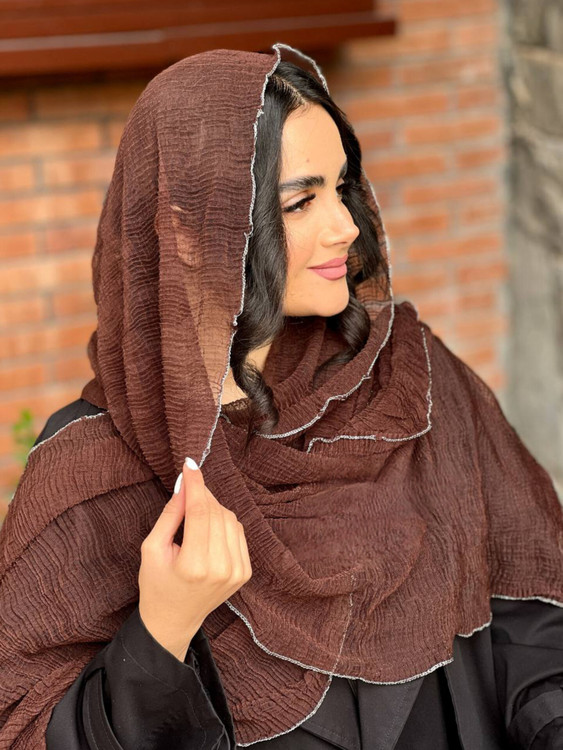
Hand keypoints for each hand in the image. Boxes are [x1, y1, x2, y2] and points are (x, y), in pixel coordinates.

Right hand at [138, 457, 252, 660]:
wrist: (174, 620)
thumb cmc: (156, 585)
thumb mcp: (152, 549)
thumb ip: (170, 515)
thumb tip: (184, 485)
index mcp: (195, 566)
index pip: (200, 512)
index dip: (195, 485)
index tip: (189, 464)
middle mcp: (221, 569)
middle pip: (216, 512)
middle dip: (201, 494)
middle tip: (187, 488)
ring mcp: (237, 572)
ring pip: (229, 519)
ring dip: (213, 507)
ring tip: (193, 514)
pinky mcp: (245, 572)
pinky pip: (237, 531)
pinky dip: (224, 522)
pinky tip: (208, 528)